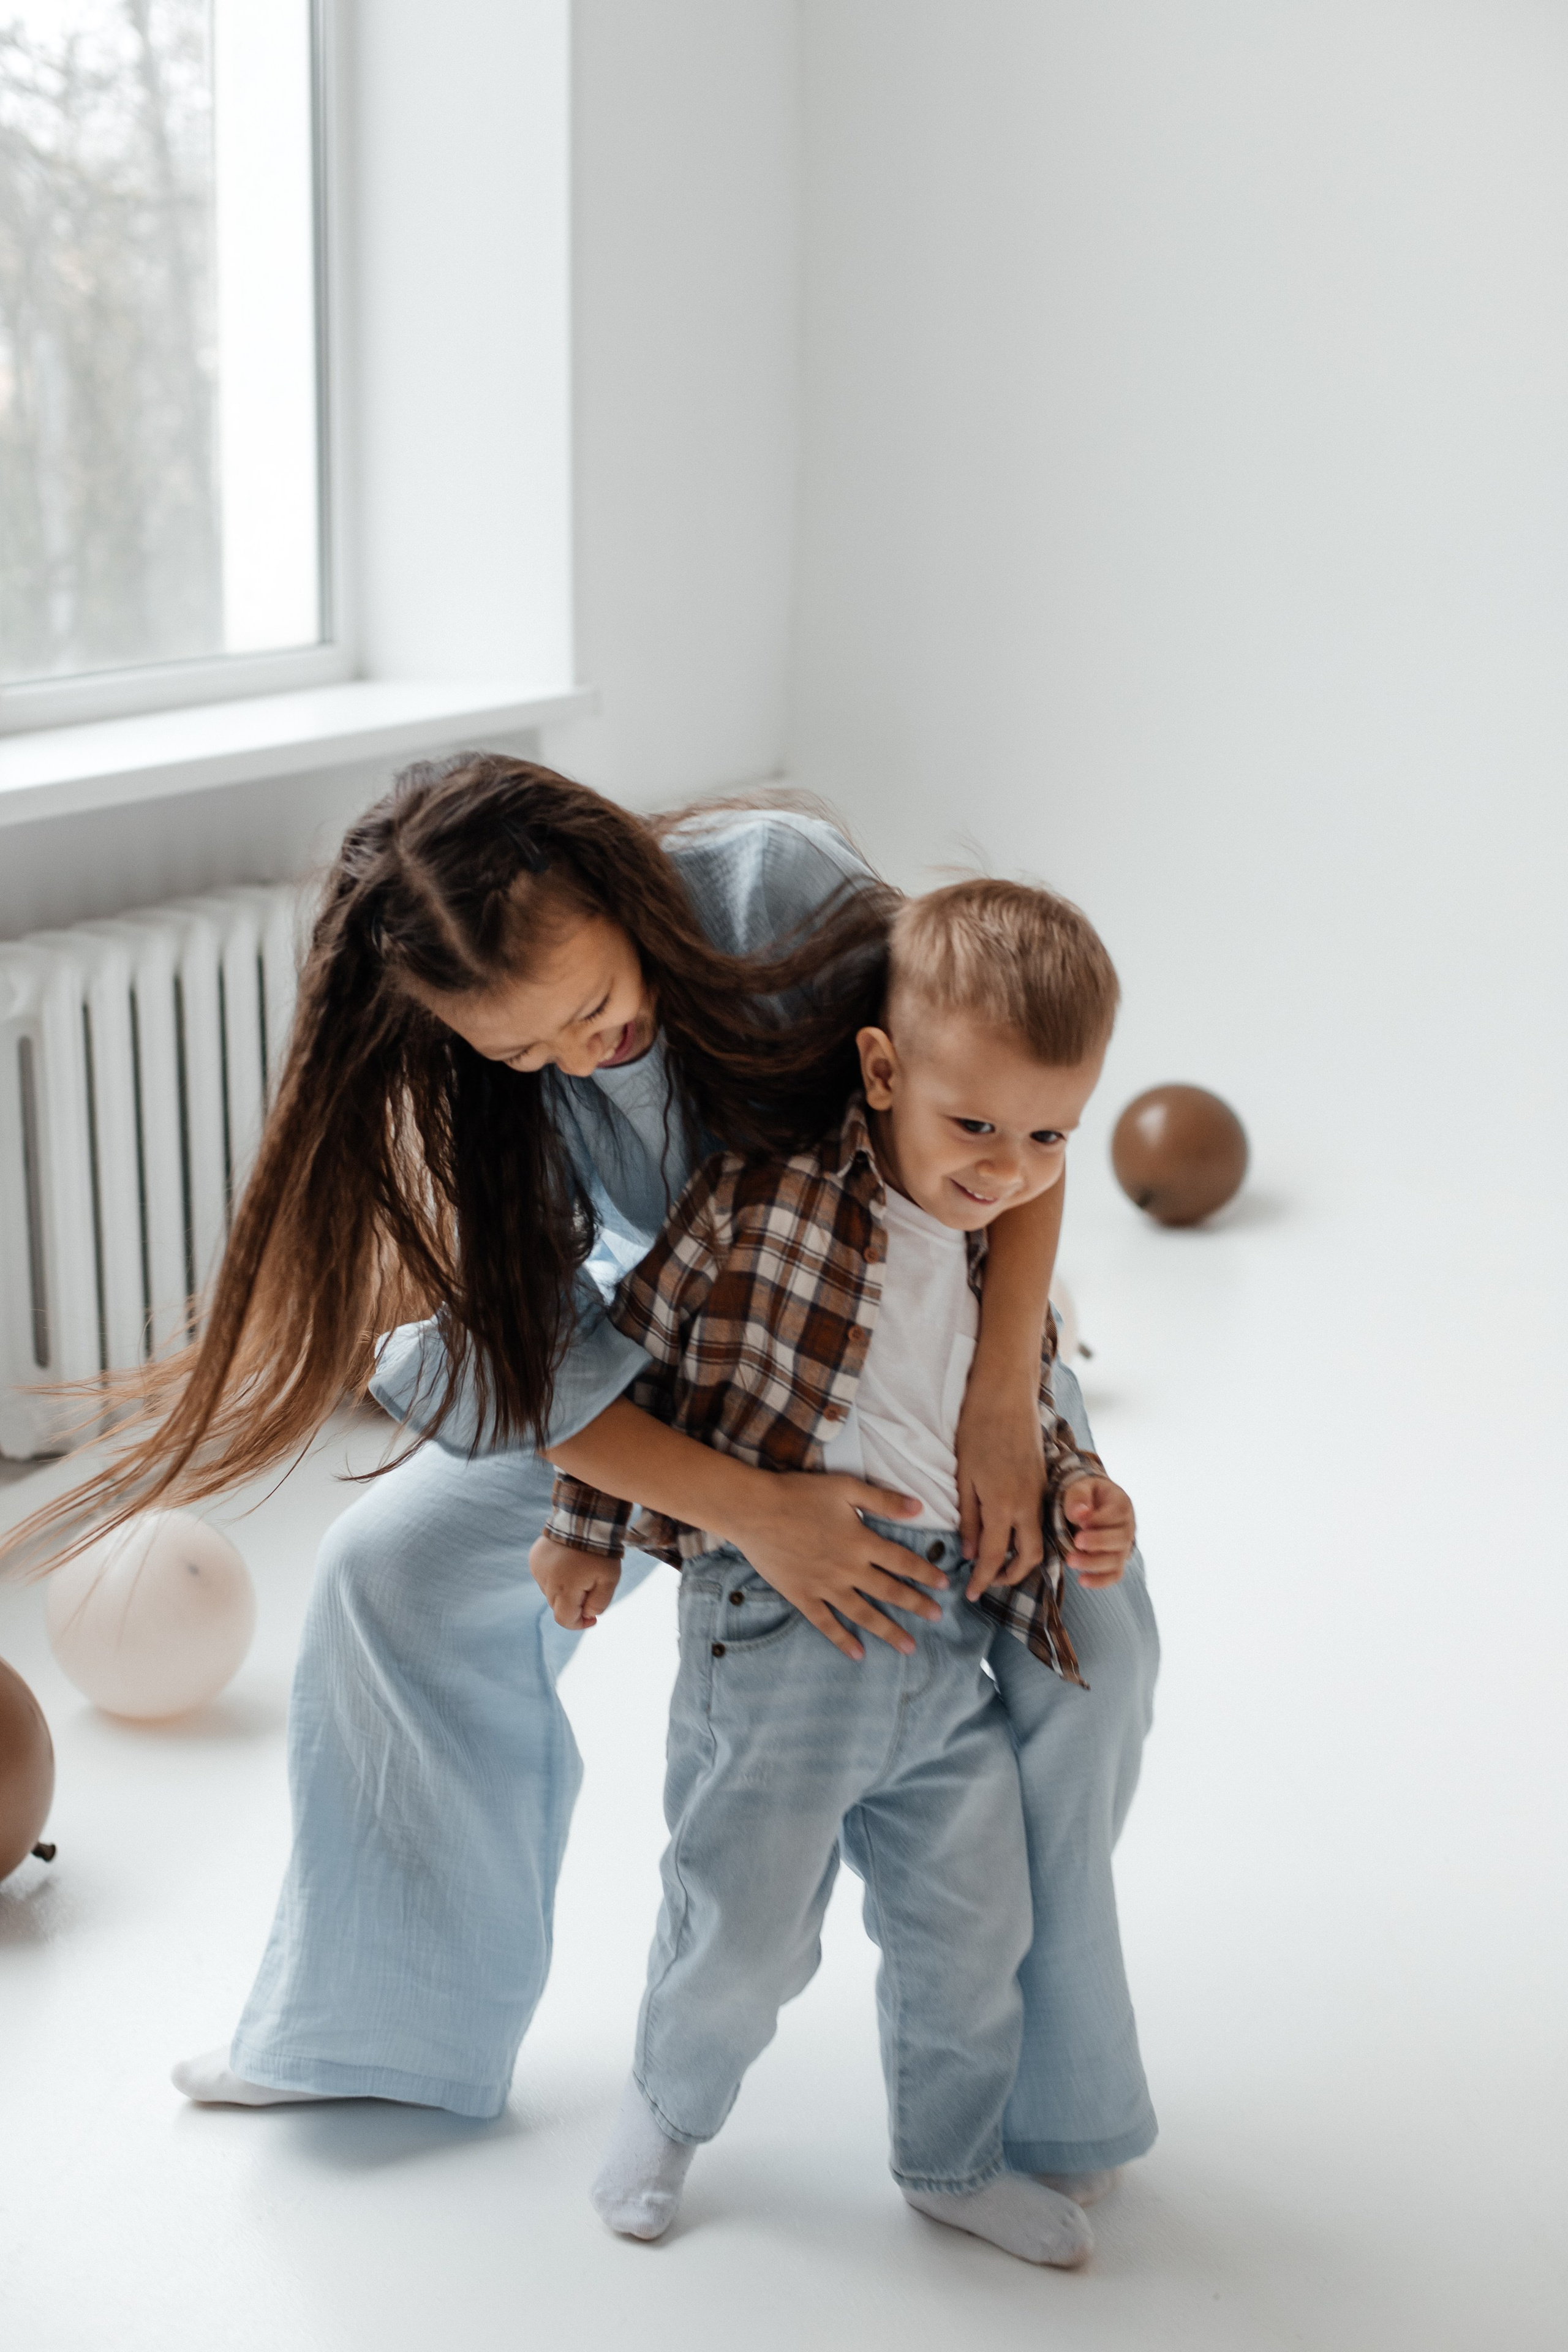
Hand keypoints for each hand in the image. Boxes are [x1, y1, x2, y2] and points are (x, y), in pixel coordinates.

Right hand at [530, 1532, 621, 1628]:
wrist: (584, 1519)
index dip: (579, 1624)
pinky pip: (544, 1576)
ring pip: (550, 1592)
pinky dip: (555, 1576)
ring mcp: (538, 1569)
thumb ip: (599, 1603)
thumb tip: (587, 1615)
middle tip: (591, 1588)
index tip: (592, 1619)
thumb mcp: (610, 1579)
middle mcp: (546, 1582)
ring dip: (564, 1589)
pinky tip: (567, 1563)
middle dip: (574, 1604)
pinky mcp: (534, 1559)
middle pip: (558, 1606)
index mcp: (564, 1589)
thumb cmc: (600, 1552)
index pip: (564, 1619)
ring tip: (579, 1571)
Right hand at [726, 1473, 938, 1662]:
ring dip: (888, 1631)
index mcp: (861, 1541)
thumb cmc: (799, 1493)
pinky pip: (826, 1623)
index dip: (925, 1573)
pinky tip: (857, 1654)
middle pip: (889, 1591)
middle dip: (915, 1605)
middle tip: (937, 1618)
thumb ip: (883, 1499)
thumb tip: (919, 1508)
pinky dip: (842, 1640)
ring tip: (909, 1646)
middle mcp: (847, 1569)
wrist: (754, 1510)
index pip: (902, 1561)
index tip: (944, 1585)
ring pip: (863, 1613)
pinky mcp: (802, 1596)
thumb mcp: (845, 1487)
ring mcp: (825, 1586)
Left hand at [956, 1368, 1047, 1601]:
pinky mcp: (1043, 1483)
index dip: (983, 1581)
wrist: (1006, 1396)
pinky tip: (1011, 1536)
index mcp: (1003, 1506)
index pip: (995, 1558)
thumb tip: (971, 1554)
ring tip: (999, 1565)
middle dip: (1011, 1577)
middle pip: (1030, 1557)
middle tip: (989, 1584)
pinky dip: (1029, 1537)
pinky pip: (1041, 1521)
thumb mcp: (963, 1478)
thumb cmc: (976, 1431)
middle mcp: (1028, 1505)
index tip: (971, 1595)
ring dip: (1023, 1559)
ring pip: (1040, 1540)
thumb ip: (970, 1519)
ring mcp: (1040, 1494)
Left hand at [1059, 1476, 1134, 1587]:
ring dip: (1093, 1563)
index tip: (1081, 1523)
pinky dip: (1100, 1580)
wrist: (1093, 1505)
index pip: (1117, 1514)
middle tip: (1076, 1541)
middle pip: (1120, 1539)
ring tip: (1070, 1560)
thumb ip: (1079, 1497)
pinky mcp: (1117, 1561)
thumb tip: (1081, 1514)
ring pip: (1116, 1560)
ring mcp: (1124, 1546)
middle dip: (1097, 1542)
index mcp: (1122, 1504)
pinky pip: (1114, 1575)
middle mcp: (1128, 1527)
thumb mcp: (1081, 1488)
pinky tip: (1082, 1580)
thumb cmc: (1086, 1496)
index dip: (1099, 1520)